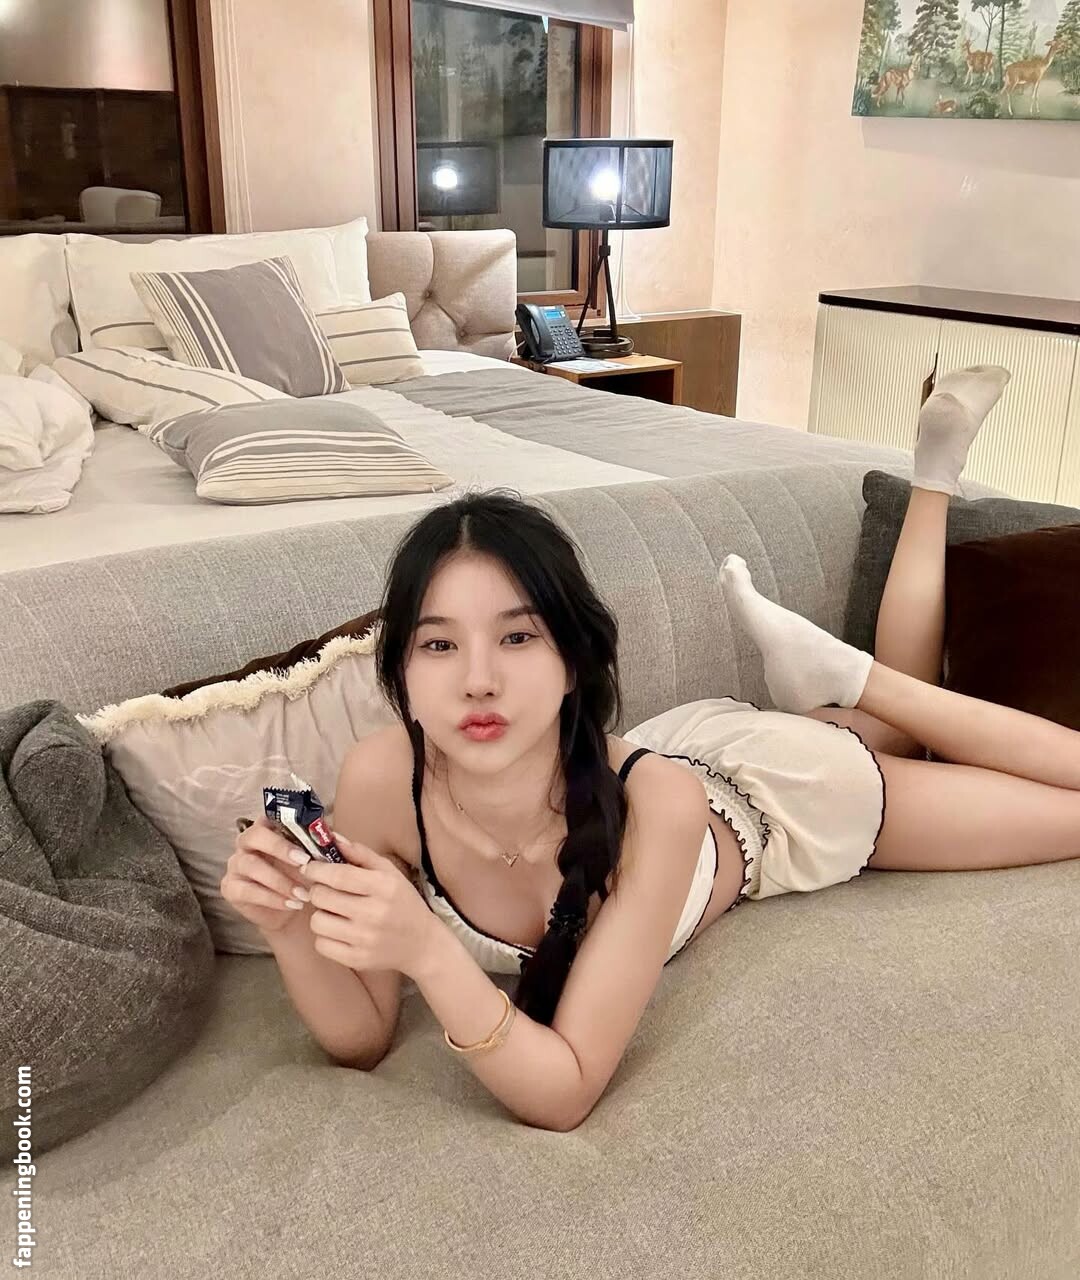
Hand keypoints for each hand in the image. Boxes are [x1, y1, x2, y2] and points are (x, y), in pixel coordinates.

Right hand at [220, 816, 312, 935]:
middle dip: (279, 847)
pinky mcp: (232, 888)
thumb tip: (334, 837)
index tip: (307, 834)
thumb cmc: (305, 876)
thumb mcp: (317, 858)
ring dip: (280, 880)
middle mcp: (247, 842)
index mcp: (268, 828)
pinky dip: (272, 898)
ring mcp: (237, 865)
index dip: (285, 821)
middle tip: (304, 862)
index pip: (269, 815)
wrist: (295, 909)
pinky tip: (291, 904)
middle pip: (254, 835)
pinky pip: (247, 891)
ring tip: (303, 894)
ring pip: (251, 865)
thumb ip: (322, 845)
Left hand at [299, 832, 436, 978]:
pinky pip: (321, 944)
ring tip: (335, 912)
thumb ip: (360, 853)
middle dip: (318, 890)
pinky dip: (325, 936)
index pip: (338, 875)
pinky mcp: (357, 959)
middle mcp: (374, 913)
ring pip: (317, 922)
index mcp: (383, 886)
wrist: (421, 943)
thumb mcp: (389, 872)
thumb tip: (332, 838)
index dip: (317, 869)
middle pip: (321, 897)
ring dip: (321, 914)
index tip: (310, 867)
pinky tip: (339, 930)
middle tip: (327, 890)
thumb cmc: (402, 902)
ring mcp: (365, 939)